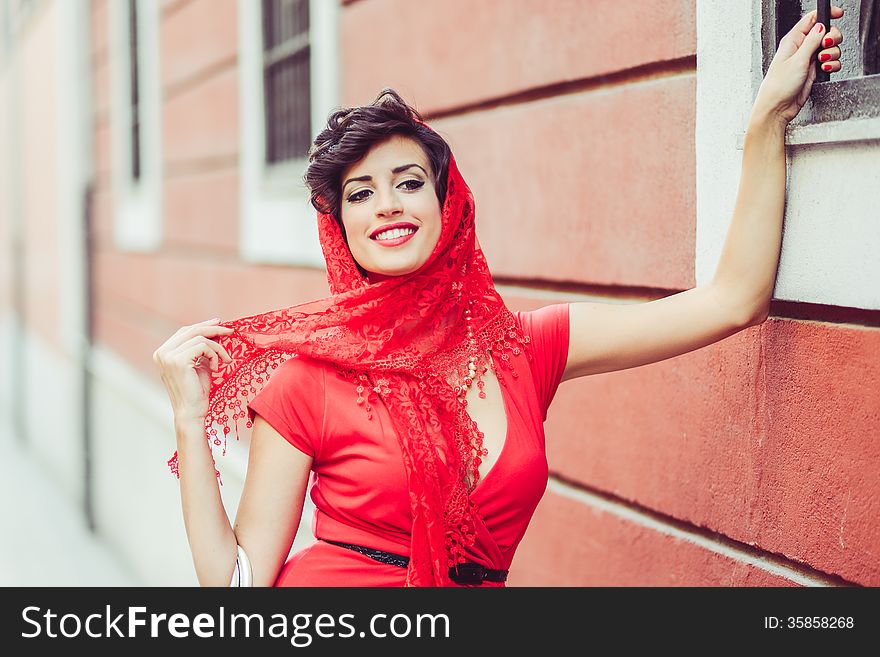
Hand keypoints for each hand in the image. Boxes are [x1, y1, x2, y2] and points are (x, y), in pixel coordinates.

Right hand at [152, 317, 234, 423]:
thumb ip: (202, 349)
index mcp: (163, 352)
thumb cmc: (197, 391)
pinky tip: (216, 367)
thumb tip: (216, 330)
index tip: (219, 324)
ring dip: (218, 348)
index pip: (185, 331)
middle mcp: (162, 352)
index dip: (203, 326)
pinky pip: (203, 346)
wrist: (191, 412)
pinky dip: (215, 354)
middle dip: (213, 329)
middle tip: (230, 331)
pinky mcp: (178, 360)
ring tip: (226, 360)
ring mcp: (168, 356)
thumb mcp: (199, 364)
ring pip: (200, 338)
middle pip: (191, 330)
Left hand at [753, 5, 844, 125]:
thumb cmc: (779, 86)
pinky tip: (825, 69)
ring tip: (822, 62)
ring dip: (832, 53)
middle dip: (832, 38)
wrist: (778, 107)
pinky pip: (830, 61)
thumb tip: (821, 26)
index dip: (826, 15)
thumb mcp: (797, 60)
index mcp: (793, 41)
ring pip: (830, 47)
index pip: (812, 19)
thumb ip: (811, 41)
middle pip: (826, 32)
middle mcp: (801, 48)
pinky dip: (832, 64)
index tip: (838, 15)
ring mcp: (808, 59)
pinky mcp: (813, 70)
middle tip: (826, 47)